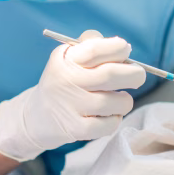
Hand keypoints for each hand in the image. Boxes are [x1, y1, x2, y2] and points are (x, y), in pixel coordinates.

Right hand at [0, 30, 145, 161]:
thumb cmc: (63, 82)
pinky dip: (115, 119)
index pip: (96, 49)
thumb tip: (123, 47)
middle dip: (134, 74)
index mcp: (65, 59)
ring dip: (125, 100)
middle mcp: (66, 81)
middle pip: (111, 74)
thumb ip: (91, 45)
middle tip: (137, 76)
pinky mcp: (75, 129)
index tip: (125, 51)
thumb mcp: (68, 58)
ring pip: (116, 102)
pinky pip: (110, 124)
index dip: (118, 48)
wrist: (36, 117)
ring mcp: (71, 106)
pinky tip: (108, 115)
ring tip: (118, 100)